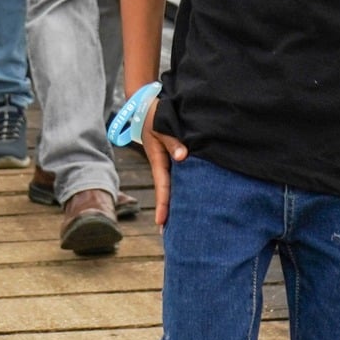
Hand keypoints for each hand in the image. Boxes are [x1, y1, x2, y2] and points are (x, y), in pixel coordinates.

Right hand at [139, 98, 188, 225]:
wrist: (148, 104)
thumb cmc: (155, 114)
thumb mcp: (162, 125)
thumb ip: (173, 140)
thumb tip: (183, 157)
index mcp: (158, 160)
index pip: (162, 186)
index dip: (164, 204)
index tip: (162, 223)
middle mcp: (163, 164)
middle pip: (168, 192)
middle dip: (169, 212)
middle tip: (170, 235)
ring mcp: (169, 161)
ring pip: (175, 185)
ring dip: (177, 201)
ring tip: (183, 223)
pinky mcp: (175, 156)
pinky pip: (180, 175)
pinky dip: (184, 187)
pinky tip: (192, 197)